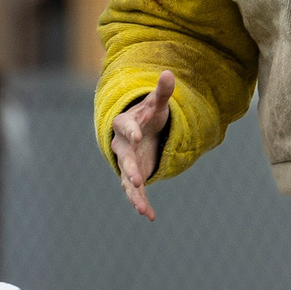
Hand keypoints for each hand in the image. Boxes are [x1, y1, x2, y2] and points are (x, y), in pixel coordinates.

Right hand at [111, 71, 174, 221]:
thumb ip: (162, 92)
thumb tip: (168, 73)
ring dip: (134, 194)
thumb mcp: (156, 104)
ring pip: (127, 180)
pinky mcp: (133, 176)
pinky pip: (136, 192)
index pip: (125, 126)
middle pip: (123, 157)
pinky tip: (150, 216)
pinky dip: (142, 203)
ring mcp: (126, 162)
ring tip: (142, 208)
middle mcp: (122, 145)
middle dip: (130, 168)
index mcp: (125, 124)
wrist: (141, 131)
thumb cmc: (148, 115)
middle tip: (138, 179)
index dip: (130, 130)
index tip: (137, 135)